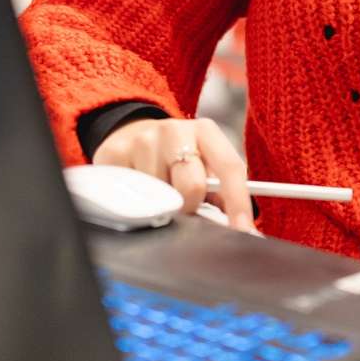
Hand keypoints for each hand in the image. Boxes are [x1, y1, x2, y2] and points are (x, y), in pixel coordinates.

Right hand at [92, 116, 255, 231]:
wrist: (133, 132)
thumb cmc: (177, 157)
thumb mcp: (204, 163)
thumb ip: (219, 193)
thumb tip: (232, 228)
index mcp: (205, 132)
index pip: (230, 167)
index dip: (238, 202)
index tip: (243, 230)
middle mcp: (175, 130)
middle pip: (192, 186)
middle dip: (191, 206)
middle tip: (185, 206)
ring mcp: (143, 140)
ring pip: (160, 196)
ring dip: (162, 203)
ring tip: (159, 190)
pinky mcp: (116, 153)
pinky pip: (131, 196)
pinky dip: (137, 201)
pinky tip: (138, 188)